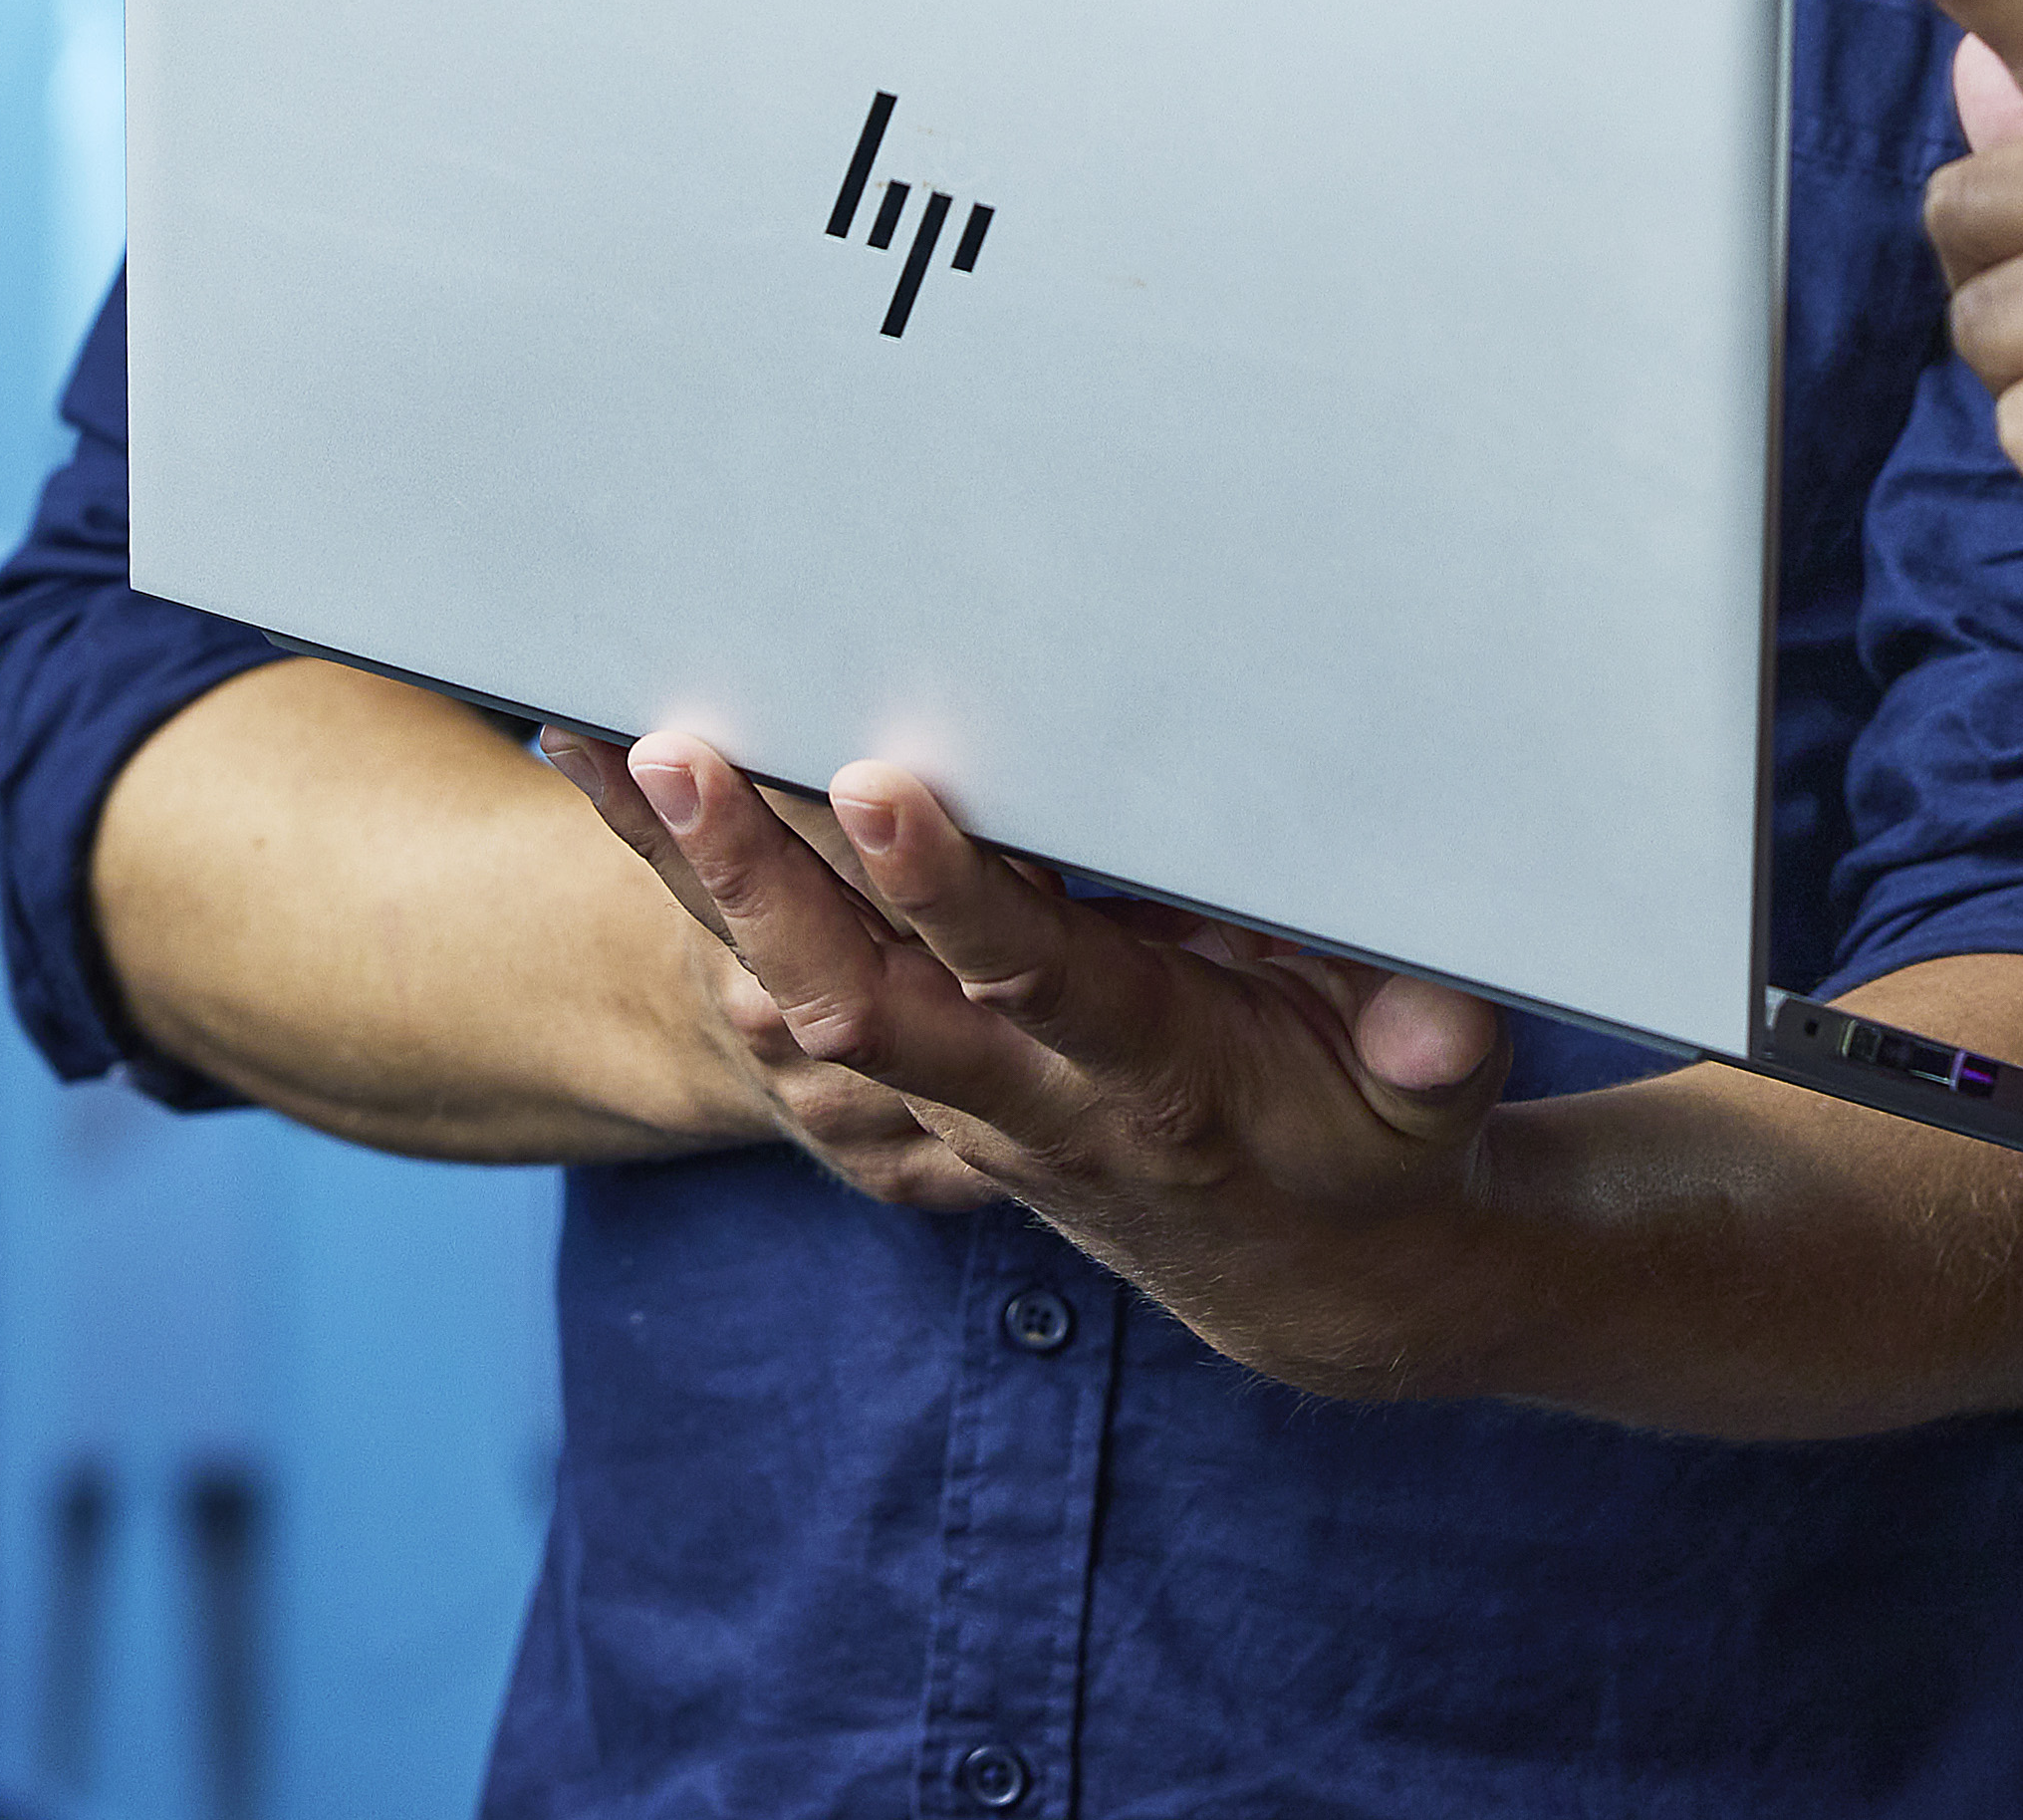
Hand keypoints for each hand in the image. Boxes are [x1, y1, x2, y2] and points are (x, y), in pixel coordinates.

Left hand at [539, 727, 1524, 1396]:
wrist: (1303, 1284)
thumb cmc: (1364, 1148)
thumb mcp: (1424, 1120)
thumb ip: (1427, 1056)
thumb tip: (1435, 1027)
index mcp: (1138, 1077)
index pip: (1028, 977)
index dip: (954, 894)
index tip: (887, 786)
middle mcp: (1012, 1087)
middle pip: (853, 988)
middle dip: (759, 877)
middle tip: (676, 754)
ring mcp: (947, 1084)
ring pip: (783, 978)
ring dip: (681, 873)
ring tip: (586, 738)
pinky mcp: (915, 1064)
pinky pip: (771, 976)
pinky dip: (681, 893)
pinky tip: (601, 781)